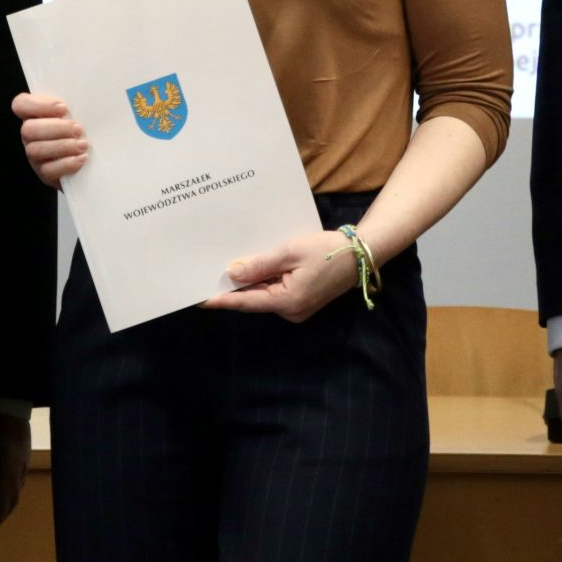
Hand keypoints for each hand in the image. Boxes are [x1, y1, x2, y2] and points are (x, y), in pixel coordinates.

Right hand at [11, 92, 86, 187]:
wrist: (91, 160)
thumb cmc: (82, 129)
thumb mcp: (78, 112)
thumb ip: (75, 104)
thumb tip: (88, 97)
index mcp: (34, 115)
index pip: (21, 104)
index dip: (39, 105)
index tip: (64, 108)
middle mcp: (30, 135)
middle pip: (28, 129)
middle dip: (56, 128)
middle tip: (78, 129)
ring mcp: (35, 155)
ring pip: (36, 150)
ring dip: (62, 146)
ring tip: (83, 144)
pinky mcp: (44, 173)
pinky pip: (48, 170)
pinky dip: (66, 164)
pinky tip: (81, 158)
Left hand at [200, 229, 364, 322]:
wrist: (361, 253)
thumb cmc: (327, 250)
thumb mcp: (289, 252)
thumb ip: (259, 264)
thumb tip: (232, 274)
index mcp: (287, 302)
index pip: (246, 302)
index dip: (222, 299)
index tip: (200, 299)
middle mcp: (291, 311)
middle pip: (254, 300)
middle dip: (233, 289)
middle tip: (207, 277)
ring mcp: (298, 308)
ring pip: (265, 296)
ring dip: (249, 284)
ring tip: (225, 270)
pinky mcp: (303, 301)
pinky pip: (276, 293)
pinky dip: (264, 282)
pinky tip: (253, 269)